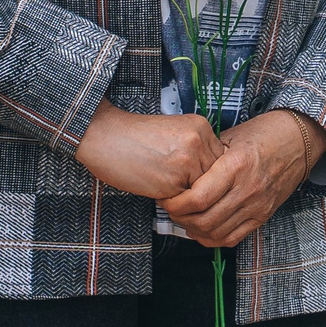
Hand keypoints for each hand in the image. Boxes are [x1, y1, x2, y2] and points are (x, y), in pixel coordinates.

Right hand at [74, 102, 223, 201]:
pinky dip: (175, 201)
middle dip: (199, 185)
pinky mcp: (175, 180)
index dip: (205, 172)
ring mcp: (189, 160)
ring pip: (203, 191)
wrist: (105, 136)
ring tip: (167, 186)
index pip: (220, 160)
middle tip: (178, 185)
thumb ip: (195, 149)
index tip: (189, 175)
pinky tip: (159, 189)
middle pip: (216, 177)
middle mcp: (199, 140)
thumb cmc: (134, 137)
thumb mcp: (173, 134)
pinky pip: (186, 201)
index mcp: (201, 125)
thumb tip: (211, 176)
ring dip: (188, 195)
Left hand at [157, 109, 325, 248]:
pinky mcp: (263, 216)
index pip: (198, 198)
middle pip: (204, 220)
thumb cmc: (262, 133)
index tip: (166, 197)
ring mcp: (257, 206)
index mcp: (235, 166)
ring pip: (216, 233)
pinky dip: (213, 238)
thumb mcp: (230, 137)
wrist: (298, 141)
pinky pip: (233, 238)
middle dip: (180, 218)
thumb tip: (181, 172)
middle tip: (170, 209)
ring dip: (194, 230)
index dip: (176, 203)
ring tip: (183, 217)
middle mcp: (247, 190)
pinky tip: (201, 228)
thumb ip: (208, 157)